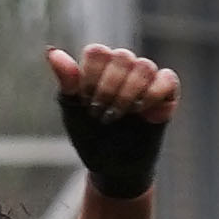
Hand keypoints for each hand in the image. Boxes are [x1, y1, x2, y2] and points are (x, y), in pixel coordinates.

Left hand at [47, 44, 177, 198]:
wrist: (113, 167)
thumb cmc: (92, 137)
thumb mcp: (73, 111)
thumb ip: (67, 81)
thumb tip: (51, 52)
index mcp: (100, 66)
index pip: (98, 52)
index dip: (91, 76)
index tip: (86, 103)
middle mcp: (124, 67)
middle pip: (122, 56)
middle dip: (108, 88)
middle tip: (100, 115)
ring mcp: (146, 79)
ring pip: (144, 66)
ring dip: (129, 93)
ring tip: (119, 115)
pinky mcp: (167, 93)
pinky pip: (167, 78)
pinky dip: (153, 93)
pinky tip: (141, 111)